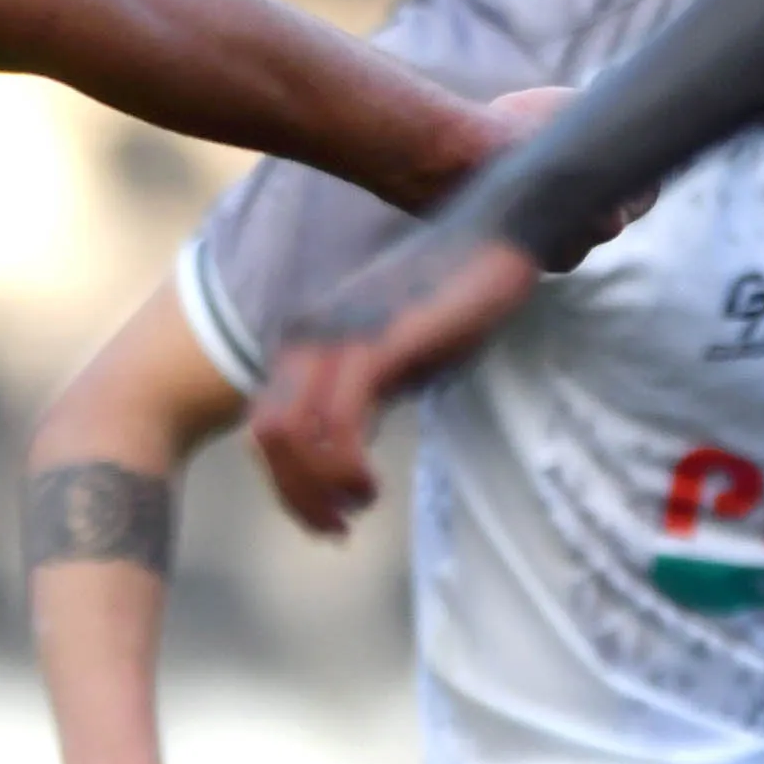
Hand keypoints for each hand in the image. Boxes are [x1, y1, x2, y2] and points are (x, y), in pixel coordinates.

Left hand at [247, 236, 531, 535]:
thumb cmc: (453, 295)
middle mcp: (306, 337)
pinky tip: (371, 486)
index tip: (325, 517)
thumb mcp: (396, 354)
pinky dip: (343, 469)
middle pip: (266, 438)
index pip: (267, 425)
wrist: (496, 233)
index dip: (286, 483)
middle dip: (295, 495)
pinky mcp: (371, 344)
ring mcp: (333, 339)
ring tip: (358, 507)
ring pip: (287, 436)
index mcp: (307, 340)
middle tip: (336, 530)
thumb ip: (363, 393)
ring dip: (317, 488)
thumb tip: (349, 446)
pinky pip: (333, 424)